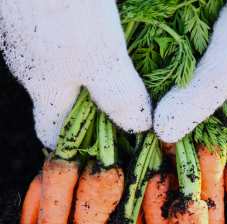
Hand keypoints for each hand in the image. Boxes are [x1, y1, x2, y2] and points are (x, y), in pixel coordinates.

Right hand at [0, 0, 151, 148]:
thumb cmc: (59, 6)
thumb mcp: (98, 57)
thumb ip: (117, 94)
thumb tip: (137, 126)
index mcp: (45, 87)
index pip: (53, 135)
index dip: (76, 149)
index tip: (106, 152)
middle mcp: (36, 66)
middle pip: (65, 104)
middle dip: (97, 114)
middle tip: (134, 116)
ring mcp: (37, 37)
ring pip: (70, 71)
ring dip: (101, 79)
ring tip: (136, 82)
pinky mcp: (46, 12)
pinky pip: (73, 42)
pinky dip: (97, 49)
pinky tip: (119, 41)